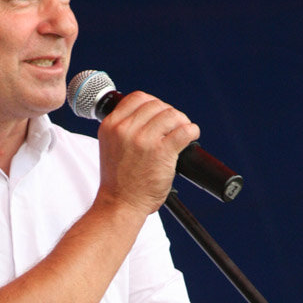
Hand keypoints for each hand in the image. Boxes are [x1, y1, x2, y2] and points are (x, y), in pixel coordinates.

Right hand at [96, 91, 199, 215]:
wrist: (120, 204)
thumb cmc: (118, 180)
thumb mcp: (111, 146)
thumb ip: (124, 129)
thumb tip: (151, 115)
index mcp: (111, 126)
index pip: (138, 98)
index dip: (154, 103)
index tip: (160, 113)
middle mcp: (125, 129)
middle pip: (157, 105)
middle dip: (169, 113)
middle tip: (175, 126)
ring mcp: (143, 140)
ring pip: (172, 115)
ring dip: (182, 121)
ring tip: (183, 131)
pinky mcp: (161, 151)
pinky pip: (184, 131)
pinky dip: (192, 131)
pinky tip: (191, 136)